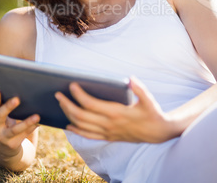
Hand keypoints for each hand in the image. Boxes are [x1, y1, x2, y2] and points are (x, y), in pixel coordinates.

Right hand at [0, 89, 39, 159]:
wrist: (5, 149)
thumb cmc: (7, 125)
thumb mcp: (4, 116)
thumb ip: (8, 106)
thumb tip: (25, 91)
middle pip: (1, 115)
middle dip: (8, 107)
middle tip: (17, 99)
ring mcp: (3, 137)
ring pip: (15, 129)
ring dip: (27, 122)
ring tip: (37, 116)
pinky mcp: (12, 144)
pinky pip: (24, 135)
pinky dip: (32, 128)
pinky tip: (39, 123)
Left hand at [55, 77, 174, 142]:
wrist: (159, 133)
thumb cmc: (153, 112)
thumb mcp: (149, 99)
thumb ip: (139, 88)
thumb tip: (130, 78)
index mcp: (117, 113)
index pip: (91, 104)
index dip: (79, 95)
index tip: (71, 84)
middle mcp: (109, 125)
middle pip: (81, 116)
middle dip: (67, 104)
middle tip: (57, 94)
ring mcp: (108, 133)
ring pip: (82, 126)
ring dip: (68, 115)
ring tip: (60, 104)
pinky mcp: (109, 137)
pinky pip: (88, 136)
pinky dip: (76, 130)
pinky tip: (68, 124)